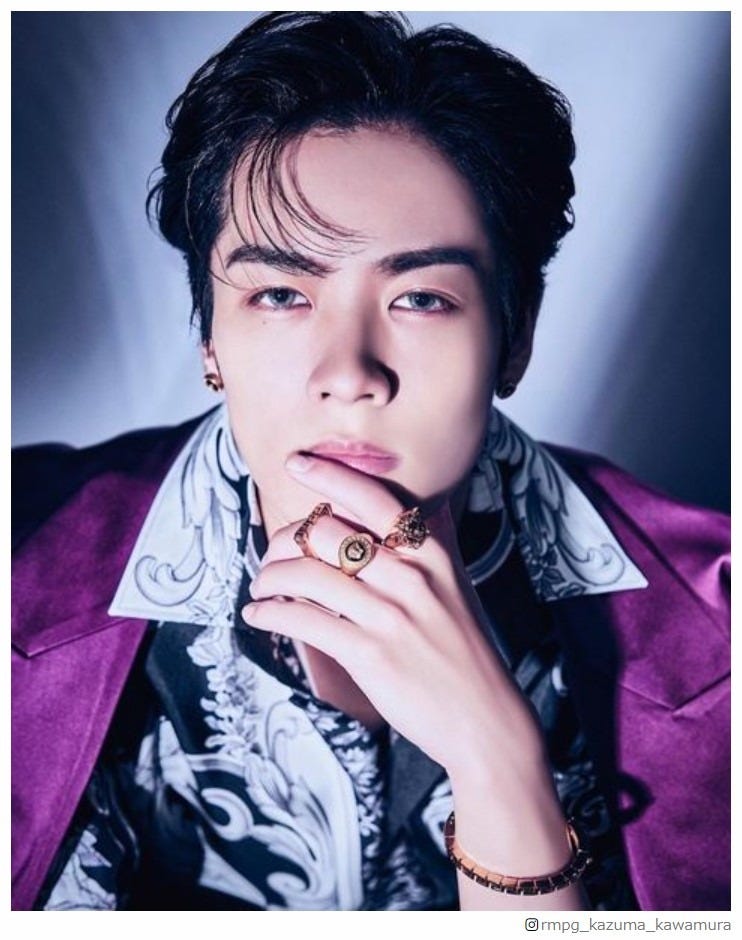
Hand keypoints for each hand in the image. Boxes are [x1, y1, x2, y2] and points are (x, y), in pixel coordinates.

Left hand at [242, 452, 545, 782]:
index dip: (328, 475)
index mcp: (431, 553)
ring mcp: (390, 615)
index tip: (296, 463)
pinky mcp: (371, 655)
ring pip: (307, 575)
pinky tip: (260, 616)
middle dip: (285, 537)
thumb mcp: (456, 587)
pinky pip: (305, 621)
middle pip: (327, 532)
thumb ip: (429, 547)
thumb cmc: (466, 652)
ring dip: (270, 577)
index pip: (373, 497)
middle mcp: (410, 576)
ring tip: (261, 586)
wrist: (486, 719)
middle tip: (271, 550)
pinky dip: (271, 614)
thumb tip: (409, 510)